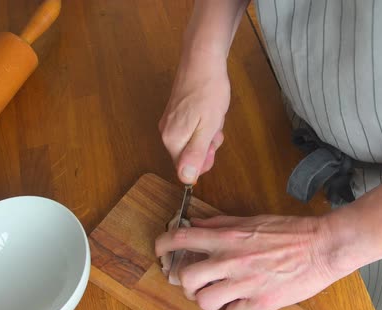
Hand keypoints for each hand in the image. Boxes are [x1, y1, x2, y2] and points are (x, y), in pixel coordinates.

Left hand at [155, 215, 349, 309]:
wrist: (322, 246)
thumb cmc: (291, 231)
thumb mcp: (252, 220)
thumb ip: (222, 223)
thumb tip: (198, 224)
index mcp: (228, 237)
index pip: (181, 238)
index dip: (163, 244)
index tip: (160, 249)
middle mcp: (231, 260)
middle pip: (186, 278)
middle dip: (185, 282)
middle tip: (196, 281)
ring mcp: (245, 283)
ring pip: (204, 300)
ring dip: (207, 298)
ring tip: (218, 293)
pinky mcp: (261, 302)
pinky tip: (241, 302)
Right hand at [159, 51, 229, 183]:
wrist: (202, 58)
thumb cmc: (208, 91)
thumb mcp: (208, 127)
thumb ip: (196, 154)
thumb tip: (186, 179)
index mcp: (172, 139)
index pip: (186, 168)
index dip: (204, 160)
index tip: (213, 143)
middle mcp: (166, 132)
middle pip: (189, 154)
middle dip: (207, 144)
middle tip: (215, 125)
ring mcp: (169, 121)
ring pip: (192, 140)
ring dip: (207, 132)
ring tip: (213, 114)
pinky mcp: (175, 111)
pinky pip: (191, 128)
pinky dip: (203, 123)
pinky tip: (209, 110)